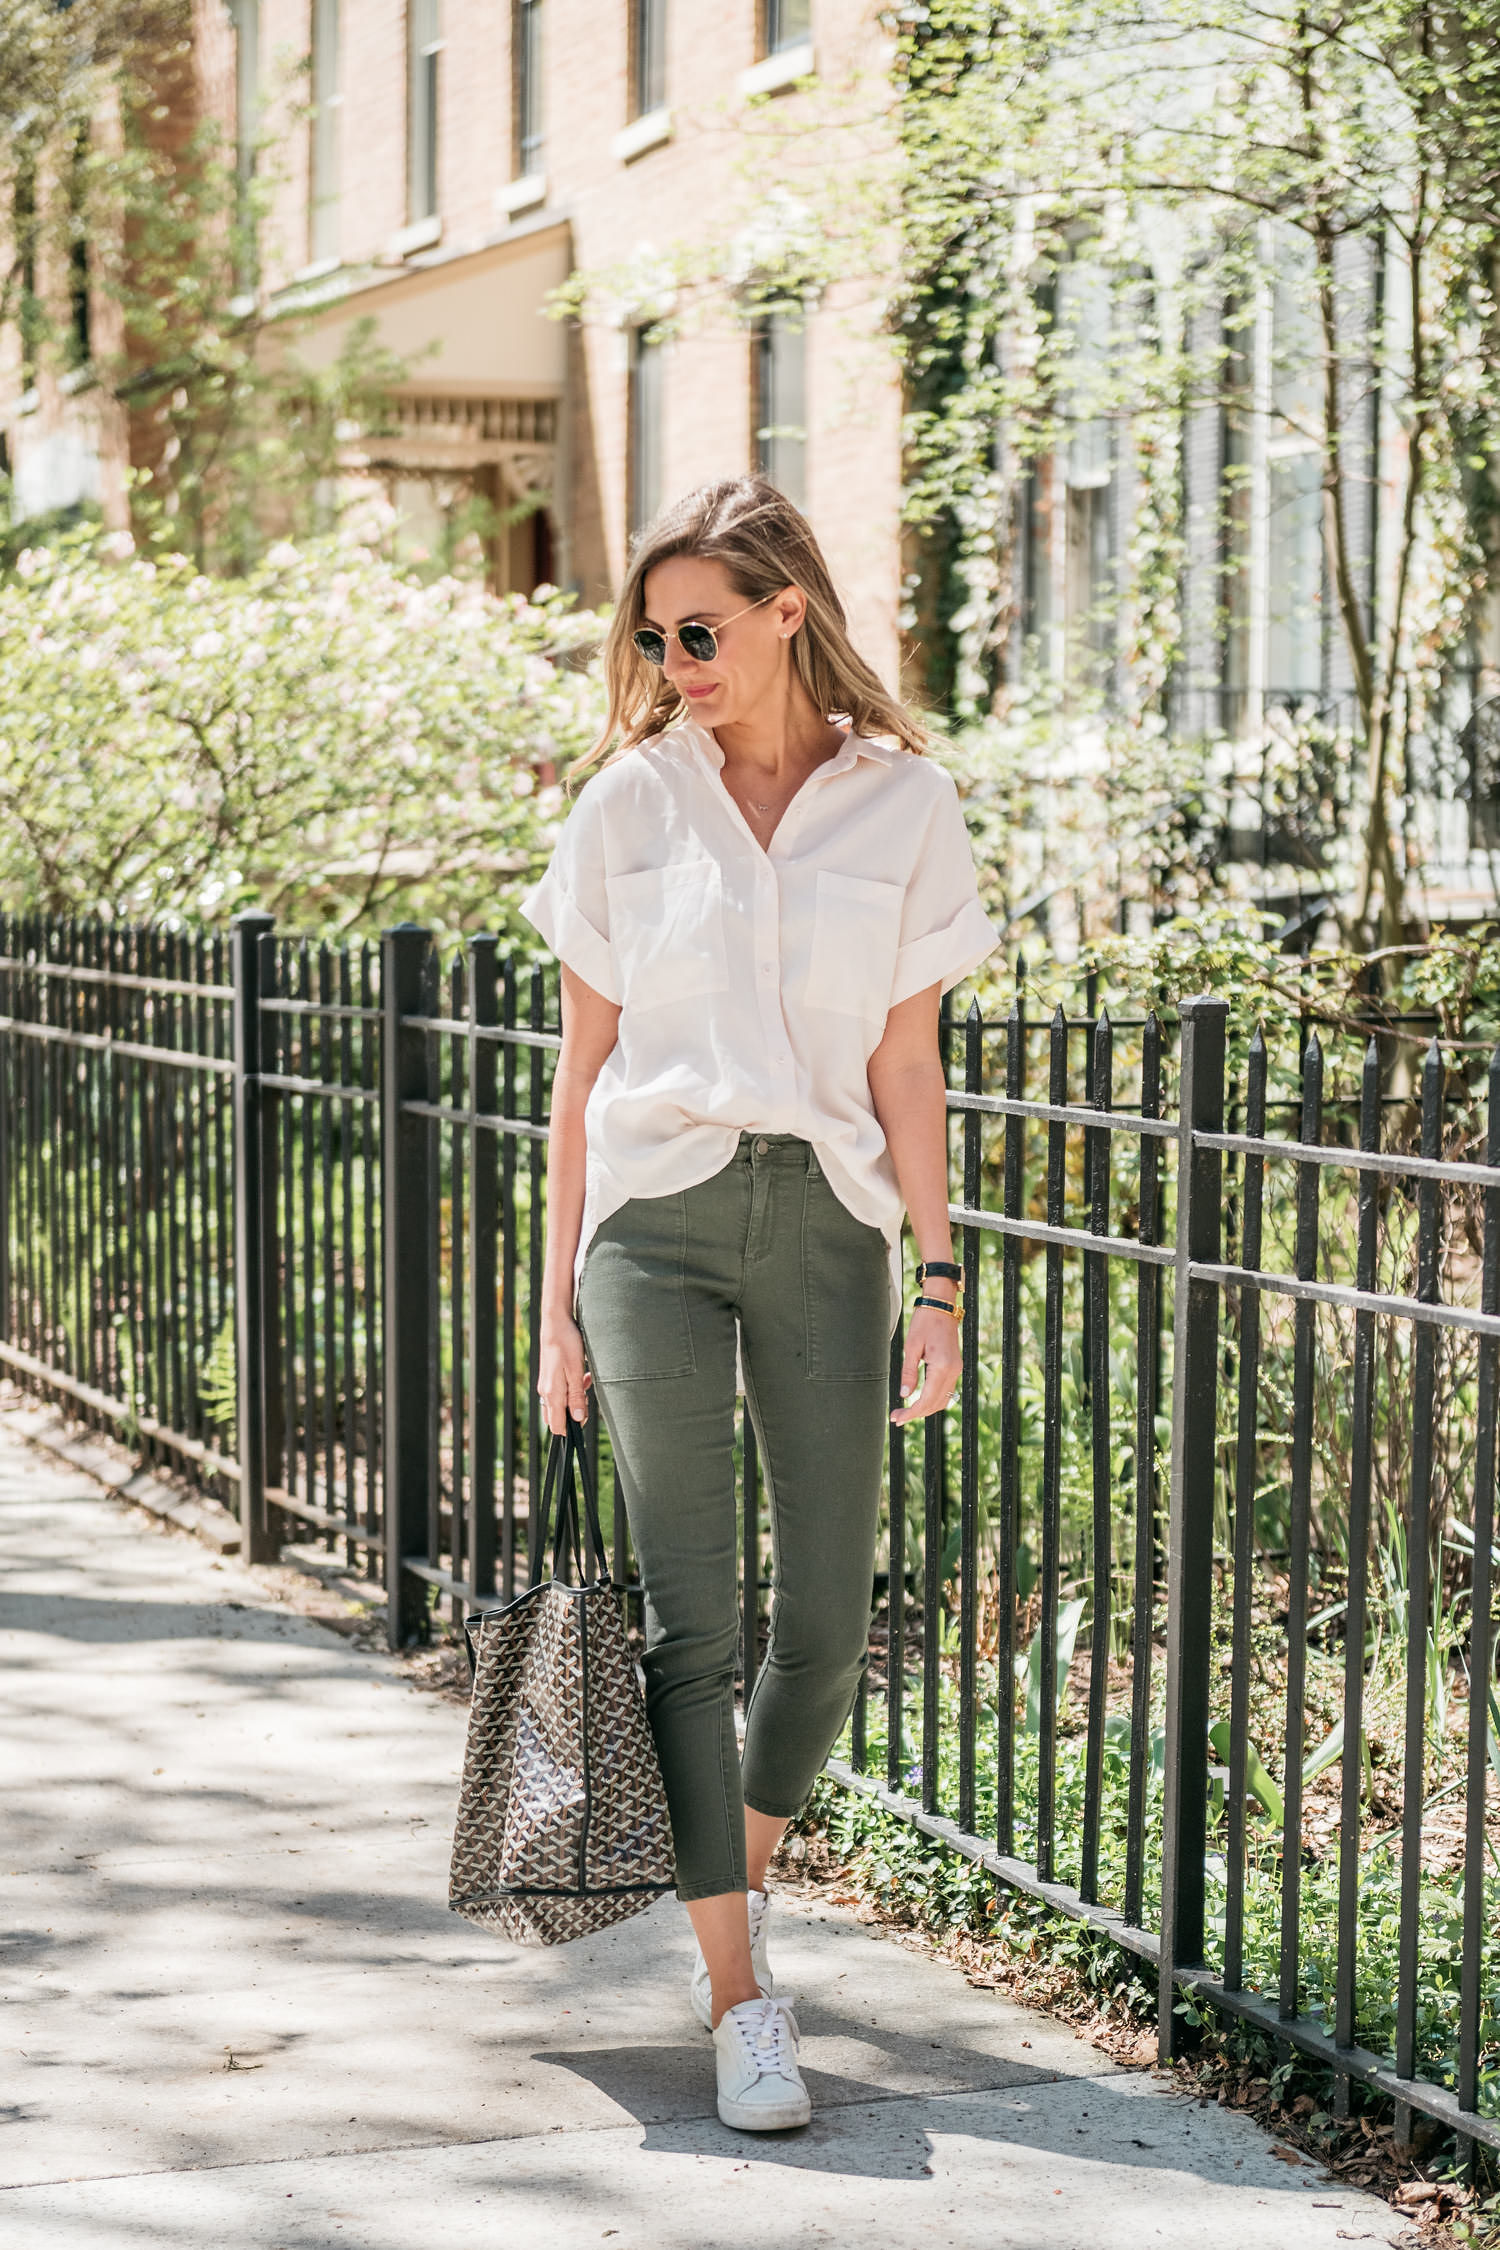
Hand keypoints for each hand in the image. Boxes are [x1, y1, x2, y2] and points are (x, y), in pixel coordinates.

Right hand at [538, 1311, 592, 1434]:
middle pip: (557, 1417)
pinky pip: (560, 1392)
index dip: (571, 1428)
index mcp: (551, 1393)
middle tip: (586, 1397)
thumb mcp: (576, 1371)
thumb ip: (576, 1397)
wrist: (556, 1322)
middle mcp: (545, 1392)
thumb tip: (577, 1419)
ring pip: (560, 1404)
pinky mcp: (550, 1376)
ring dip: (574, 1400)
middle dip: (573, 1414)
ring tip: (585, 1382)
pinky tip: (582, 1377)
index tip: (584, 1417)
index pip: (556, 1426)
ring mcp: (546, 1384)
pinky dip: (572, 1389)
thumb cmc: (567, 1344)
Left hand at [890, 1301, 961, 1425]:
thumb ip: (909, 1373)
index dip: (911, 1412)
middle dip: (916, 1414)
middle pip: (936, 1404)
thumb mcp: (911, 1347)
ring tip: (905, 1411)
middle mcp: (953, 1371)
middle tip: (897, 1417)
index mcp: (942, 1366)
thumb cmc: (924, 1322)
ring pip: (942, 1400)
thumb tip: (905, 1395)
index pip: (927, 1399)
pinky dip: (932, 1399)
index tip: (897, 1418)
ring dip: (925, 1408)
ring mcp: (956, 1369)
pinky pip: (945, 1390)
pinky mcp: (955, 1367)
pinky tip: (918, 1400)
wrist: (941, 1306)